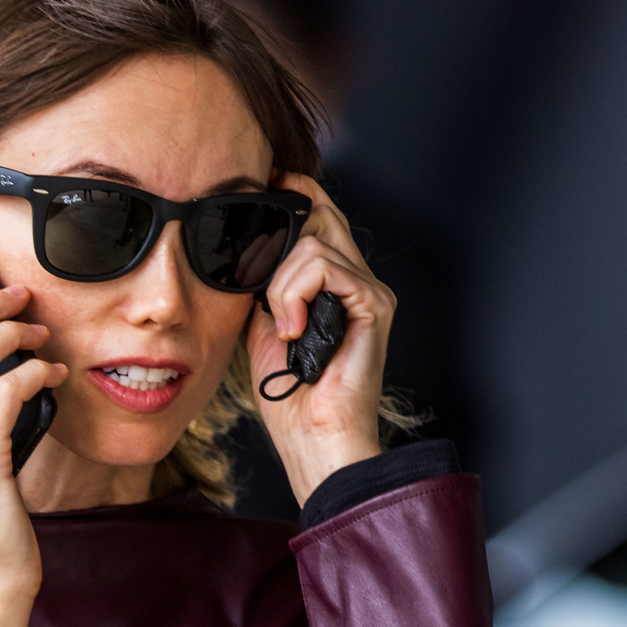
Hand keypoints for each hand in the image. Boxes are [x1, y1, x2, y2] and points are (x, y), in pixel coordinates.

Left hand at [248, 175, 394, 506]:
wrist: (314, 438)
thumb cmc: (290, 396)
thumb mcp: (264, 324)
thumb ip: (265, 282)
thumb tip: (252, 244)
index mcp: (335, 282)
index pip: (320, 214)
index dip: (295, 195)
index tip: (265, 188)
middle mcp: (358, 279)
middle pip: (321, 214)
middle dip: (280, 240)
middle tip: (265, 292)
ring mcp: (369, 289)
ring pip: (315, 241)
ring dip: (281, 283)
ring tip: (284, 327)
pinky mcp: (374, 302)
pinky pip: (324, 266)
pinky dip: (295, 294)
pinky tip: (294, 329)